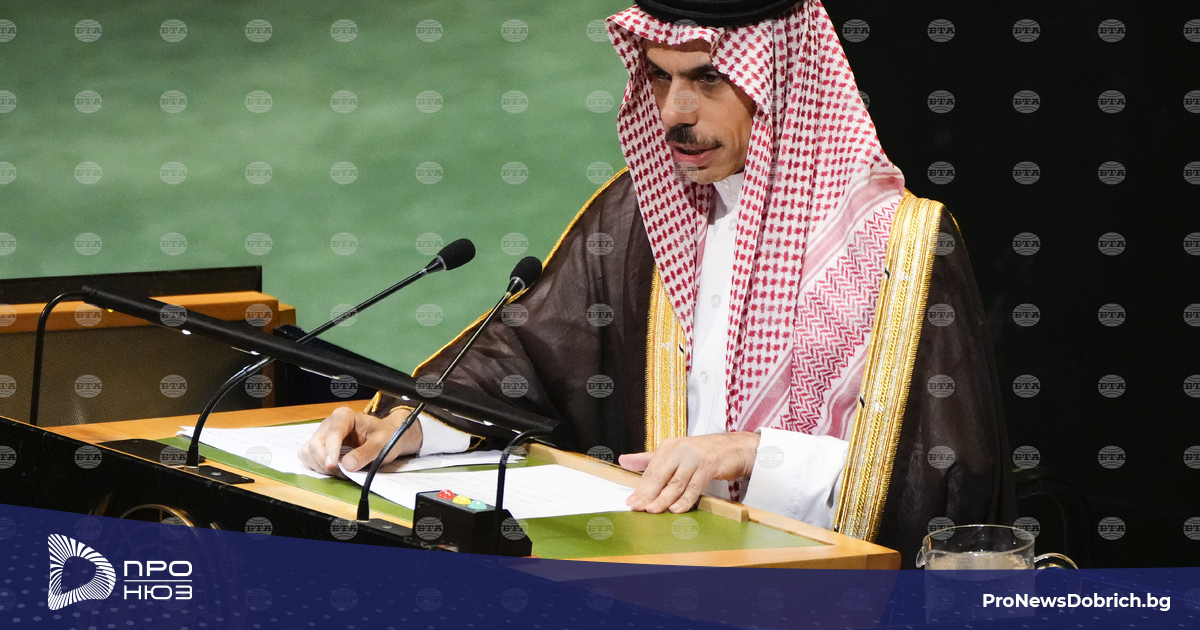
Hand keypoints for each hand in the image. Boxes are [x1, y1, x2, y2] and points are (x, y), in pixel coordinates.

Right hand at [297, 406, 423, 475]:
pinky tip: (331, 470)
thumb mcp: (382, 444)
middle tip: (344, 474)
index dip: (331, 450)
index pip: (333, 432)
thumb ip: (365, 453)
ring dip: (321, 467)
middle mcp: (329, 423)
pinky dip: (315, 466)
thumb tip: (347, 465)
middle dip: (327, 463)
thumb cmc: (385, 436)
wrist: (385, 437)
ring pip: (309, 452)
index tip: (332, 466)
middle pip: (317, 444)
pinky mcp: (318, 446)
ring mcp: (321, 434)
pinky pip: (307, 457)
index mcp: (344, 416)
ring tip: (341, 473)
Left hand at [618, 431, 759, 512]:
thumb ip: (649, 459)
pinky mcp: (709, 465)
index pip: (651, 470)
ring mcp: (694, 457)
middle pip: (660, 475)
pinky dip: (685, 499)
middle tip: (637, 508)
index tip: (631, 502)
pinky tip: (676, 508)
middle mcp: (680, 449)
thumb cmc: (703, 453)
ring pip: (676, 482)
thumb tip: (623, 460)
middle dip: (648, 494)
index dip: (641, 488)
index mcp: (669, 446)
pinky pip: (694, 486)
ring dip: (664, 498)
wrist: (734, 448)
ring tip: (652, 510)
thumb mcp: (674, 453)